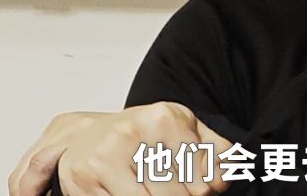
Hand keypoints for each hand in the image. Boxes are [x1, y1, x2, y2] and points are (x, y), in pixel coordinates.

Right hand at [9, 102, 231, 195]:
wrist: (82, 136)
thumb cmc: (140, 135)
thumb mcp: (183, 130)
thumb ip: (213, 151)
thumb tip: (225, 180)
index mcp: (166, 118)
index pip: (203, 178)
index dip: (203, 191)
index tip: (195, 187)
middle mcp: (135, 132)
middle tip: (168, 187)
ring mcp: (107, 156)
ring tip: (149, 187)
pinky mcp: (86, 180)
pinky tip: (128, 189)